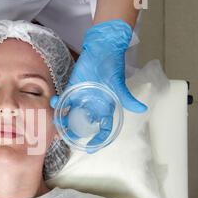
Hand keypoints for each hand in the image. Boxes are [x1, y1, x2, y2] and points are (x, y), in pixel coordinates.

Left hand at [51, 20, 146, 152]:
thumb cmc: (112, 66)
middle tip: (64, 136)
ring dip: (63, 119)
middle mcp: (93, 106)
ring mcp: (81, 98)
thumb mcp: (119, 84)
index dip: (98, 139)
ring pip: (70, 115)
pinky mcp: (71, 89)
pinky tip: (55, 102)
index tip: (89, 148)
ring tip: (56, 121)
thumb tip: (142, 109)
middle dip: (74, 131)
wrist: (102, 49)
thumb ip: (127, 98)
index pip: (102, 128)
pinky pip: (63, 101)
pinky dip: (58, 104)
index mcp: (105, 108)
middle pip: (83, 124)